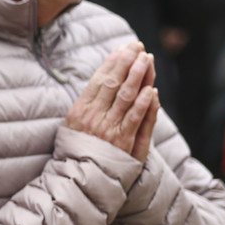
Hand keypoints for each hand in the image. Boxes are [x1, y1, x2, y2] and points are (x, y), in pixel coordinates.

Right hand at [65, 41, 159, 161]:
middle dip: (127, 62)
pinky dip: (144, 104)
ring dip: (138, 76)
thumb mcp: (72, 125)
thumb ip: (88, 104)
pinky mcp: (123, 142)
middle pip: (113, 83)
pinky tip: (151, 90)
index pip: (99, 79)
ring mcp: (108, 129)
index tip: (123, 48)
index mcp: (80, 109)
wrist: (79, 178)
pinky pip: (134, 119)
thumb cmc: (77, 150)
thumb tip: (100, 82)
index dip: (113, 62)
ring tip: (146, 59)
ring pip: (125, 96)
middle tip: (138, 46)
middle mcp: (94, 116)